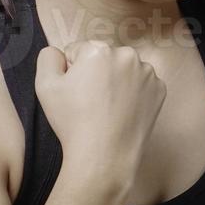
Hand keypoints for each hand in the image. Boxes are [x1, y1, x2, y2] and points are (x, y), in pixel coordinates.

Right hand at [35, 34, 167, 183]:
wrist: (105, 155)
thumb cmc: (73, 121)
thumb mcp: (45, 85)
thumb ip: (48, 57)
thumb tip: (61, 52)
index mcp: (99, 49)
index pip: (78, 51)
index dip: (72, 72)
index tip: (75, 93)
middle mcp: (127, 55)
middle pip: (104, 58)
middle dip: (96, 74)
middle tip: (91, 102)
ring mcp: (147, 73)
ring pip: (123, 71)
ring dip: (116, 82)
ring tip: (107, 109)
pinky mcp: (159, 90)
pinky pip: (140, 84)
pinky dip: (133, 94)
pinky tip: (123, 111)